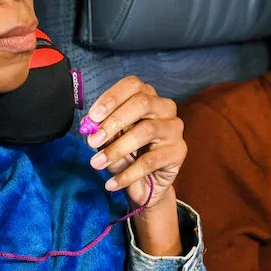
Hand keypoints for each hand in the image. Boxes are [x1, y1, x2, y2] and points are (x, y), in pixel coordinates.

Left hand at [85, 75, 186, 209]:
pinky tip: (112, 183)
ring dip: (117, 149)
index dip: (111, 98)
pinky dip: (128, 173)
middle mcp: (165, 108)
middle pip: (141, 104)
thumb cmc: (129, 154)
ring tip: (97, 163)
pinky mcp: (178, 151)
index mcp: (147, 97)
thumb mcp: (113, 139)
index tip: (92, 117)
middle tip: (93, 141)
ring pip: (146, 131)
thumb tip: (92, 127)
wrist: (147, 184)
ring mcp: (174, 129)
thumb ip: (105, 130)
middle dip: (113, 122)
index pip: (132, 85)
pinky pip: (151, 161)